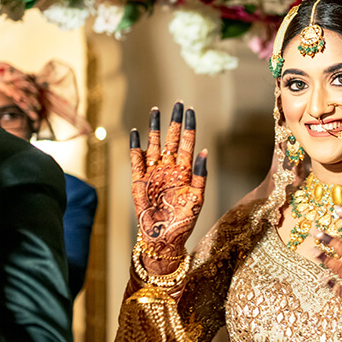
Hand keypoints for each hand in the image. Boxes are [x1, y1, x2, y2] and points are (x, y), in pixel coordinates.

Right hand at [130, 102, 206, 273]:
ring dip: (154, 128)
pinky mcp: (139, 180)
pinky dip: (136, 146)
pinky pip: (136, 159)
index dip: (189, 126)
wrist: (164, 237)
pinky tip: (136, 132)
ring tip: (155, 110)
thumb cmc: (184, 221)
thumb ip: (201, 175)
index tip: (190, 110)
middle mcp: (170, 168)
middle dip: (174, 122)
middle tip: (177, 104)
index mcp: (186, 171)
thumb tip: (205, 151)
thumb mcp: (197, 198)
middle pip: (172, 139)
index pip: (188, 143)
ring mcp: (154, 172)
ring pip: (154, 144)